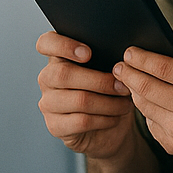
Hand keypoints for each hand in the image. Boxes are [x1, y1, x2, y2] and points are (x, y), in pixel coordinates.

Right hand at [36, 32, 137, 158]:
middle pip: (63, 74)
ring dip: (109, 103)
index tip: (88, 53)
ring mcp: (48, 103)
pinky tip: (115, 118)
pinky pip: (82, 121)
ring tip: (126, 104)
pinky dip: (105, 119)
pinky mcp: (55, 126)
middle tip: (124, 87)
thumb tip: (127, 57)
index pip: (46, 43)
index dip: (63, 45)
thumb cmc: (112, 93)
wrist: (111, 129)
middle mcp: (48, 79)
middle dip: (101, 81)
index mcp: (60, 59)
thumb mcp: (113, 73)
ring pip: (78, 100)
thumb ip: (111, 59)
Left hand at [113, 40, 172, 168]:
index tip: (130, 52)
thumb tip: (171, 42)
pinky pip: (149, 122)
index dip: (142, 58)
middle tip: (120, 65)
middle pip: (148, 87)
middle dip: (129, 73)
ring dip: (134, 91)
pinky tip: (150, 102)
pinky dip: (147, 110)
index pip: (165, 68)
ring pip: (144, 105)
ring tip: (131, 80)